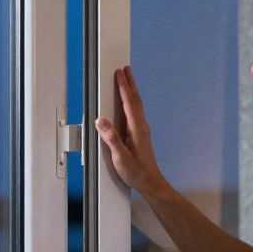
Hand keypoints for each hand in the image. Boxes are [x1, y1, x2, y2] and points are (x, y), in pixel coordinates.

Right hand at [96, 65, 169, 197]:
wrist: (151, 182)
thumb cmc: (137, 172)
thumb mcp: (120, 157)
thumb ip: (111, 138)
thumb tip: (101, 121)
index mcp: (137, 129)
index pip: (129, 103)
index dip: (124, 87)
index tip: (119, 73)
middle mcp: (141, 126)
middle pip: (135, 99)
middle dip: (129, 83)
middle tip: (125, 68)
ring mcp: (142, 130)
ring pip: (137, 104)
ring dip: (131, 90)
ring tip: (127, 79)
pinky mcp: (140, 134)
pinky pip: (136, 112)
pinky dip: (132, 101)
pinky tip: (129, 102)